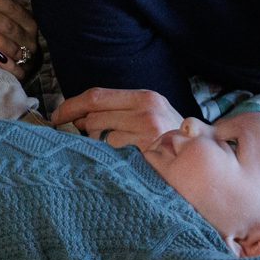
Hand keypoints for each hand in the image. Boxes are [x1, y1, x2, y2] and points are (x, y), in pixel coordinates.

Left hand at [0, 0, 39, 80]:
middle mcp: (30, 39)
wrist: (22, 67)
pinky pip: (16, 71)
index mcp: (27, 22)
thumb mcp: (6, 22)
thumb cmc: (8, 39)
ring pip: (11, 47)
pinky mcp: (23, 76)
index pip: (12, 8)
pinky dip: (7, 65)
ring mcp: (28, 59)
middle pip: (8, 26)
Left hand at [51, 87, 182, 150]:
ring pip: (98, 134)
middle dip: (78, 125)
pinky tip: (122, 160)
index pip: (97, 95)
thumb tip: (80, 118)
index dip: (71, 105)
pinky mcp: (145, 151)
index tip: (57, 116)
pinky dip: (109, 156)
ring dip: (96, 143)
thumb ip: (119, 112)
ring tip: (114, 149)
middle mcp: (146, 109)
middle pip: (93, 114)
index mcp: (145, 97)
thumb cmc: (170, 142)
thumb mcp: (150, 117)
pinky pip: (111, 151)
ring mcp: (146, 131)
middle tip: (72, 132)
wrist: (202, 164)